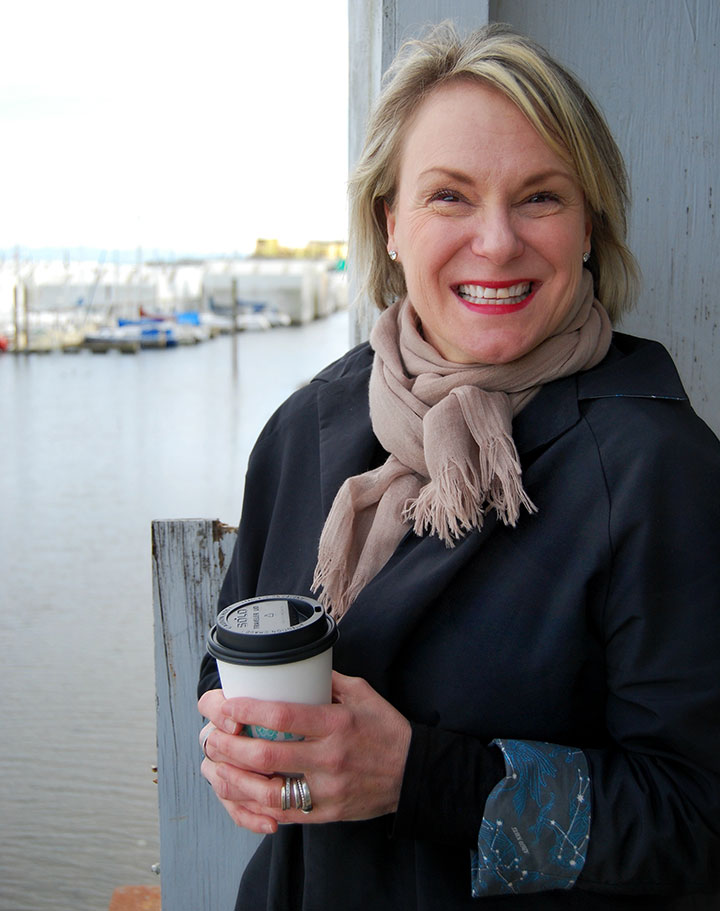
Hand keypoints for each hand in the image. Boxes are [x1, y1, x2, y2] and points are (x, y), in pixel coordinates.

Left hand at [197, 672, 411, 833]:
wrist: (414, 774)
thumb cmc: (386, 729)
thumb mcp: (362, 693)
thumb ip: (327, 681)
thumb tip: (294, 668)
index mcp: (336, 723)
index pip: (282, 715)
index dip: (246, 709)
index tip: (224, 704)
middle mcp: (329, 758)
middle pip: (265, 754)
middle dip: (228, 744)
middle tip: (209, 735)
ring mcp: (326, 791)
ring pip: (267, 791)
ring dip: (233, 779)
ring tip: (213, 766)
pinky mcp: (326, 814)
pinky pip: (282, 814)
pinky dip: (254, 806)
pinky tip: (237, 793)